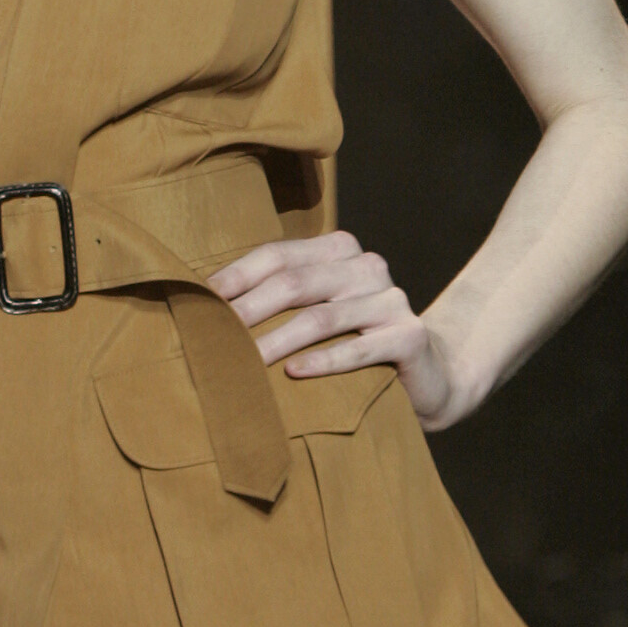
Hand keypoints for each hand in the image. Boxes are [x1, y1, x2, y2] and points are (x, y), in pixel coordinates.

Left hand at [209, 229, 468, 428]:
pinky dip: (323, 362)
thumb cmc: (354, 343)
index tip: (198, 300)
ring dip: (275, 342)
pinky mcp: (409, 335)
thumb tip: (208, 307)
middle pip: (295, 284)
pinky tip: (293, 374)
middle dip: (247, 311)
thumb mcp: (319, 313)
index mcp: (340, 251)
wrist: (429, 375)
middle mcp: (367, 267)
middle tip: (208, 337)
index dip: (237, 276)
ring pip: (321, 318)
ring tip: (240, 364)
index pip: (279, 256)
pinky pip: (358, 348)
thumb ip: (280, 301)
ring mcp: (391, 300)